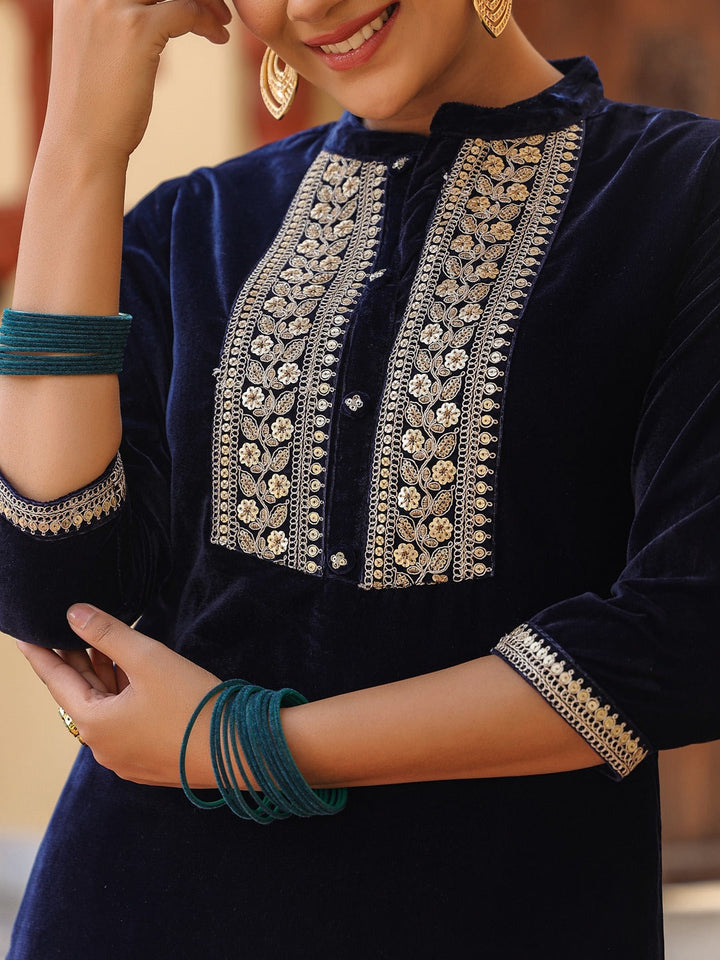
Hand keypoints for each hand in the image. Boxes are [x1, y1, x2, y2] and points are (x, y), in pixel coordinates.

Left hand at [18, 604, 220, 787]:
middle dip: (75, 662)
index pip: (56, 680)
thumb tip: (72, 613)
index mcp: (94, 724)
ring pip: (105, 709)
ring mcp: (127, 758)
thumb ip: (107, 633)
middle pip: (81, 695)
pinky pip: (125, 723)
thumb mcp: (147, 658)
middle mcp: (103, 747)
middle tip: (64, 632)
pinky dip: (122, 696)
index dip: (40, 655)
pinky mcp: (151, 760)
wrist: (239, 749)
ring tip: (101, 645)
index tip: (25, 636)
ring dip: (103, 677)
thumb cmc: (192, 702)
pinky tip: (133, 676)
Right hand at [42, 0, 233, 161]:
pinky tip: (219, 38)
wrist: (82, 141)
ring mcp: (110, 4)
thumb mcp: (94, 39)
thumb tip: (151, 4)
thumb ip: (114, 11)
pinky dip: (209, 22)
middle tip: (216, 3)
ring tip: (222, 17)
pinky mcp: (135, 30)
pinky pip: (186, 10)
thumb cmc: (92, 100)